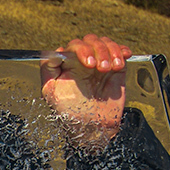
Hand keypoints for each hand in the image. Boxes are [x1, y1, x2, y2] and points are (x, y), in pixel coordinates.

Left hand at [41, 34, 130, 150]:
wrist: (93, 129)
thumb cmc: (70, 113)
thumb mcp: (51, 92)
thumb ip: (48, 69)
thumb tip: (54, 51)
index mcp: (67, 65)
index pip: (74, 46)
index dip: (81, 50)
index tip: (88, 64)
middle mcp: (82, 61)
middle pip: (90, 40)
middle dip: (97, 51)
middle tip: (100, 68)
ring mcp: (99, 63)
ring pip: (105, 43)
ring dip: (110, 52)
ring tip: (110, 69)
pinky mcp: (115, 68)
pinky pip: (120, 51)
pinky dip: (122, 51)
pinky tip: (121, 61)